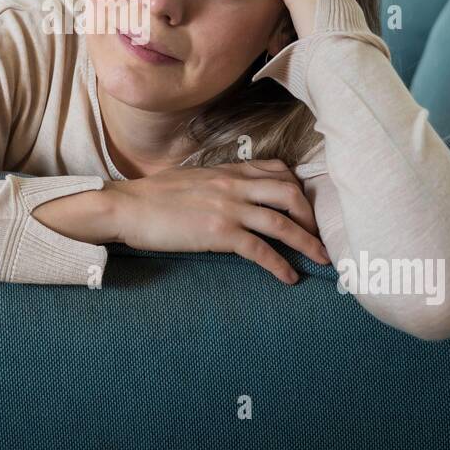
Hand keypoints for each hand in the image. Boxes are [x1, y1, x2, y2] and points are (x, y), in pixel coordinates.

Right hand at [106, 159, 330, 284]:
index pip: (278, 170)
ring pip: (282, 222)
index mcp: (228, 171)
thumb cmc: (153, 196)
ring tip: (322, 260)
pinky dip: (279, 265)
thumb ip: (219, 182)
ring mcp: (228, 208)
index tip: (306, 209)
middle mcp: (234, 185)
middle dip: (311, 217)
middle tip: (319, 237)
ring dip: (307, 244)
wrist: (127, 207)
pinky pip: (259, 250)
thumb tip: (233, 193)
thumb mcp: (193, 178)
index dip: (299, 190)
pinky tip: (289, 278)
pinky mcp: (218, 233)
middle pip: (290, 194)